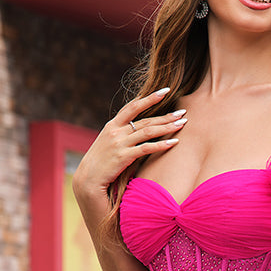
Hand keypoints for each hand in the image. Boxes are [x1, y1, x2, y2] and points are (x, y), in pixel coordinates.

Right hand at [71, 88, 186, 201]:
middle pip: (145, 119)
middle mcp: (116, 131)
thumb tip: (134, 130)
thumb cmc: (100, 164)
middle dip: (165, 115)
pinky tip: (174, 142)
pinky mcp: (123, 157)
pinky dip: (161, 145)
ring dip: (167, 126)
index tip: (165, 91)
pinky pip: (146, 148)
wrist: (88, 180)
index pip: (133, 106)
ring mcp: (119, 143)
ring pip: (148, 131)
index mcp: (112, 125)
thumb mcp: (107, 144)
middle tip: (182, 112)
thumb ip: (120, 135)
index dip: (149, 98)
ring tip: (182, 123)